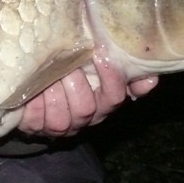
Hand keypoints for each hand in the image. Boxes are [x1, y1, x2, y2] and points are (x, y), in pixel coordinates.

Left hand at [15, 49, 157, 137]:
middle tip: (65, 64)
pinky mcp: (35, 127)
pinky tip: (32, 90)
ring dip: (53, 94)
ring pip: (62, 118)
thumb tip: (151, 77)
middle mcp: (84, 118)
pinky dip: (34, 103)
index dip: (111, 79)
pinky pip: (35, 120)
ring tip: (48, 76)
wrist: (35, 89)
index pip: (115, 97)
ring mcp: (59, 126)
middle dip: (74, 83)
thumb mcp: (95, 65)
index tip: (101, 55)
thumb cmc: (70, 71)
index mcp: (103, 103)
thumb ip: (122, 68)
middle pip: (86, 108)